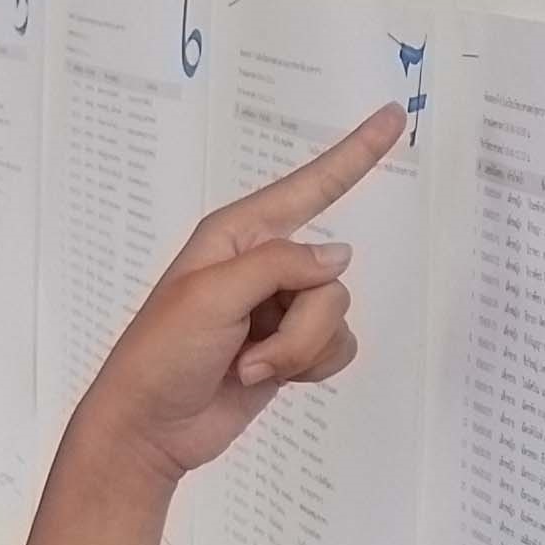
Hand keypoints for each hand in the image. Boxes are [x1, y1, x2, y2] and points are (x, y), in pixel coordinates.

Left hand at [62, 105, 402, 488]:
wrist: (150, 427)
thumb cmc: (163, 352)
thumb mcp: (211, 295)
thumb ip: (281, 266)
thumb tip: (340, 257)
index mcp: (238, 234)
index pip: (310, 186)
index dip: (355, 153)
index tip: (394, 117)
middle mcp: (263, 264)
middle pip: (331, 275)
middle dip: (300, 324)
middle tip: (248, 347)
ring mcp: (279, 308)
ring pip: (337, 316)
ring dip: (298, 351)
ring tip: (247, 366)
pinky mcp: (291, 347)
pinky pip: (337, 347)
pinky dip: (308, 368)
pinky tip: (264, 377)